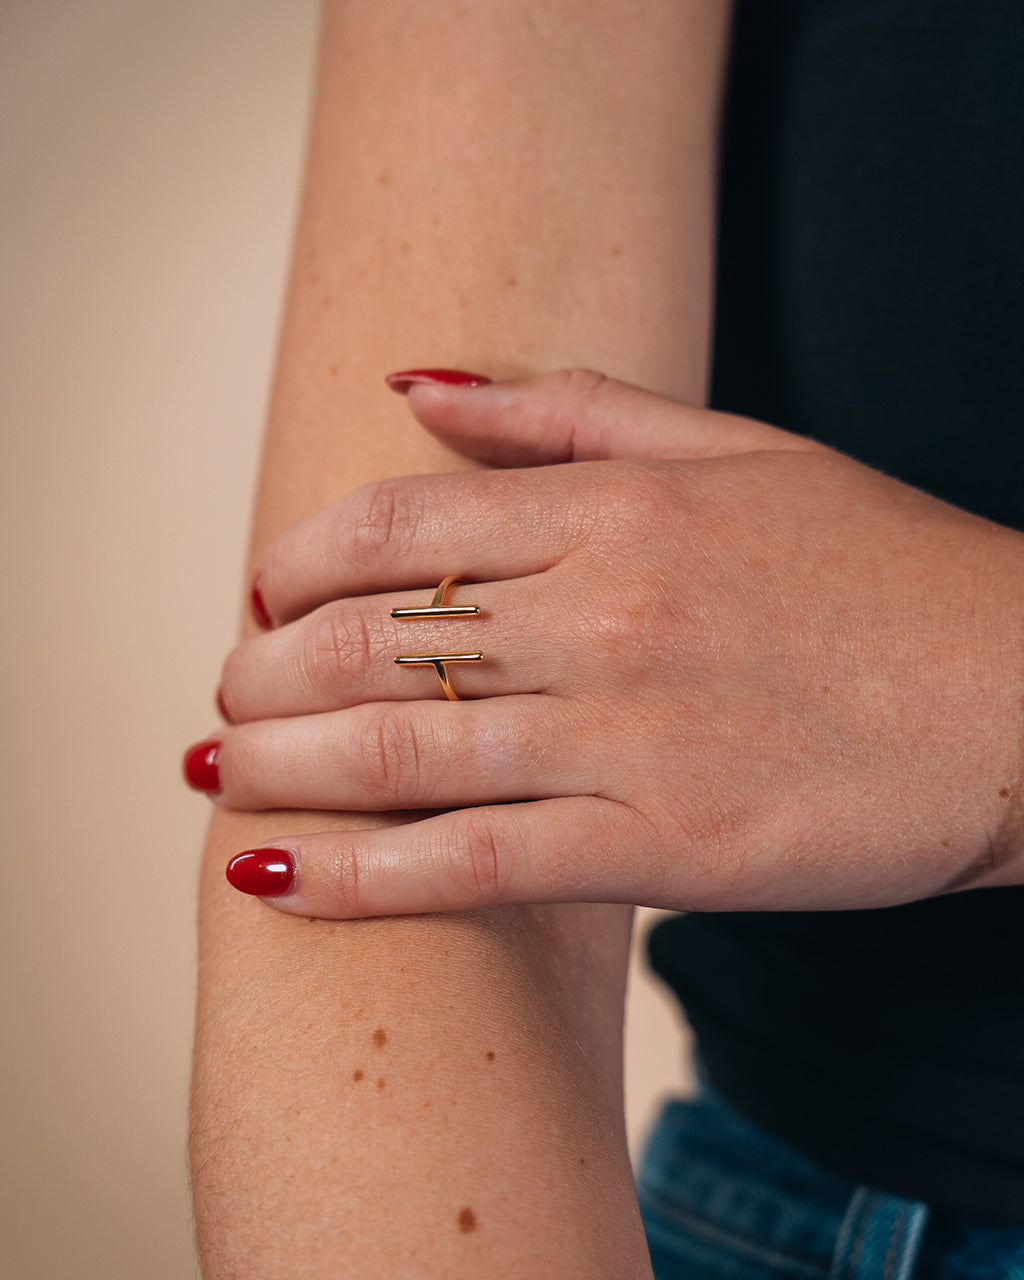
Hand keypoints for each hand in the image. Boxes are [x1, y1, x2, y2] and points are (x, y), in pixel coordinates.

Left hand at [195, 370, 1023, 916]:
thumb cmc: (884, 573)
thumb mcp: (737, 448)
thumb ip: (565, 412)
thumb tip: (411, 381)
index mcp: (616, 509)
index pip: (389, 525)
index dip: (294, 563)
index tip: (265, 596)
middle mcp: (605, 614)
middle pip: (364, 641)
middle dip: (258, 673)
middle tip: (223, 699)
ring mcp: (627, 737)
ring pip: (393, 754)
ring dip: (272, 767)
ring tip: (214, 773)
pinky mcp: (663, 852)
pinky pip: (468, 867)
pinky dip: (356, 880)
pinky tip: (271, 881)